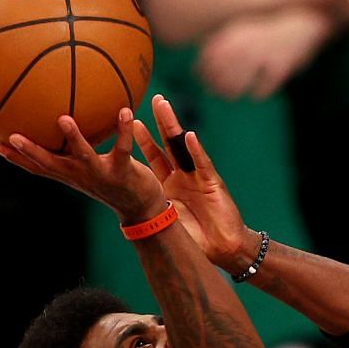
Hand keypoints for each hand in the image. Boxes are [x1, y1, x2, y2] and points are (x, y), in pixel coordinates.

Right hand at [0, 108, 165, 223]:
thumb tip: (66, 123)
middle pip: (50, 164)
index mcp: (70, 174)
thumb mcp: (91, 168)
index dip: (17, 159)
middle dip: (30, 153)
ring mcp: (100, 174)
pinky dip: (123, 129)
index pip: (39, 169)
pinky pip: (123, 147)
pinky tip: (125, 110)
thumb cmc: (114, 183)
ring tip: (64, 119)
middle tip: (11, 137)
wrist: (143, 209)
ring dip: (74, 139)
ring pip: (83, 156)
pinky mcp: (123, 171)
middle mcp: (80, 176)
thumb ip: (77, 152)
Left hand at [129, 94, 254, 269]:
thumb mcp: (167, 219)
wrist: (222, 249)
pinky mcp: (213, 184)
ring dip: (172, 125)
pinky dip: (195, 151)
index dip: (144, 139)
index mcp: (170, 185)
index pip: (155, 157)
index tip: (131, 120)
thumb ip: (152, 207)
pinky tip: (189, 137)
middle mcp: (183, 176)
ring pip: (183, 146)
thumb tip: (126, 203)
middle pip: (169, 143)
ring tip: (164, 106)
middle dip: (161, 120)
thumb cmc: (196, 238)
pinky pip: (202, 165)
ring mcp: (198, 177)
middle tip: (154, 98)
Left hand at [197, 8, 334, 99]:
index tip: (206, 81)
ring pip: (237, 84)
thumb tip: (199, 68)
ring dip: (232, 92)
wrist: (303, 20)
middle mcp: (244, 45)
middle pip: (219, 74)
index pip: (207, 59)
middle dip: (216, 87)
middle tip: (221, 92)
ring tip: (234, 95)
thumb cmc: (269, 29)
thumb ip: (221, 44)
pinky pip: (261, 89)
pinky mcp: (279, 68)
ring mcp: (262, 56)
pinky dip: (257, 93)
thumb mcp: (242, 28)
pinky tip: (257, 92)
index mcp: (233, 35)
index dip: (203, 74)